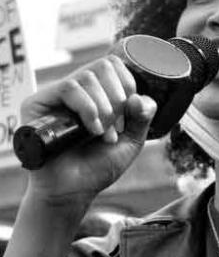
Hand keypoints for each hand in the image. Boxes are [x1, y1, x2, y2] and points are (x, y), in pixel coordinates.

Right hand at [21, 55, 156, 212]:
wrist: (73, 191)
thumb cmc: (98, 166)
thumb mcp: (131, 141)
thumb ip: (142, 117)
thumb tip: (139, 97)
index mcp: (96, 92)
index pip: (114, 65)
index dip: (127, 85)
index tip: (127, 117)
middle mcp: (76, 90)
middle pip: (104, 66)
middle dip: (118, 99)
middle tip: (116, 128)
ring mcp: (56, 95)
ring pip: (88, 77)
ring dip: (105, 109)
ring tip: (103, 134)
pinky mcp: (37, 103)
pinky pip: (69, 88)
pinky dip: (88, 108)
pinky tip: (92, 130)